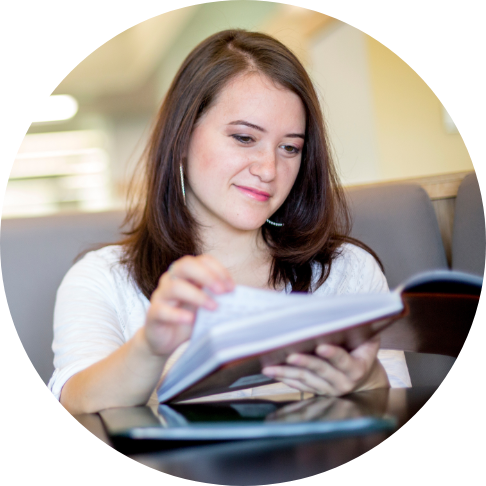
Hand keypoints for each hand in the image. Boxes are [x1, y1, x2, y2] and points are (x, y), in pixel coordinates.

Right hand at [143, 255, 233, 355]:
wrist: (167, 340)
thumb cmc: (190, 318)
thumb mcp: (207, 304)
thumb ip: (220, 297)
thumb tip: (242, 297)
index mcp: (187, 273)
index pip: (203, 260)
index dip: (218, 270)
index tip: (232, 287)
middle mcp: (172, 279)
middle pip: (185, 265)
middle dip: (207, 276)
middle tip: (223, 291)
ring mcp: (161, 295)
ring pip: (174, 286)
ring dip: (197, 295)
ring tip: (212, 307)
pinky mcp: (153, 314)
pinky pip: (161, 310)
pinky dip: (177, 314)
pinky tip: (190, 319)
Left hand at [261, 336, 389, 395]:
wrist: (364, 379)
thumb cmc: (362, 351)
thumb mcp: (367, 339)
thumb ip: (358, 329)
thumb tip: (344, 309)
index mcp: (357, 368)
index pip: (344, 361)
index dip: (333, 354)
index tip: (321, 347)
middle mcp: (342, 382)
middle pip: (321, 370)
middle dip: (305, 362)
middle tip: (290, 356)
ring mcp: (328, 389)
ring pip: (306, 380)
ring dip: (287, 373)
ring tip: (270, 367)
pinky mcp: (317, 392)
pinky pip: (299, 386)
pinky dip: (286, 379)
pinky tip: (273, 373)